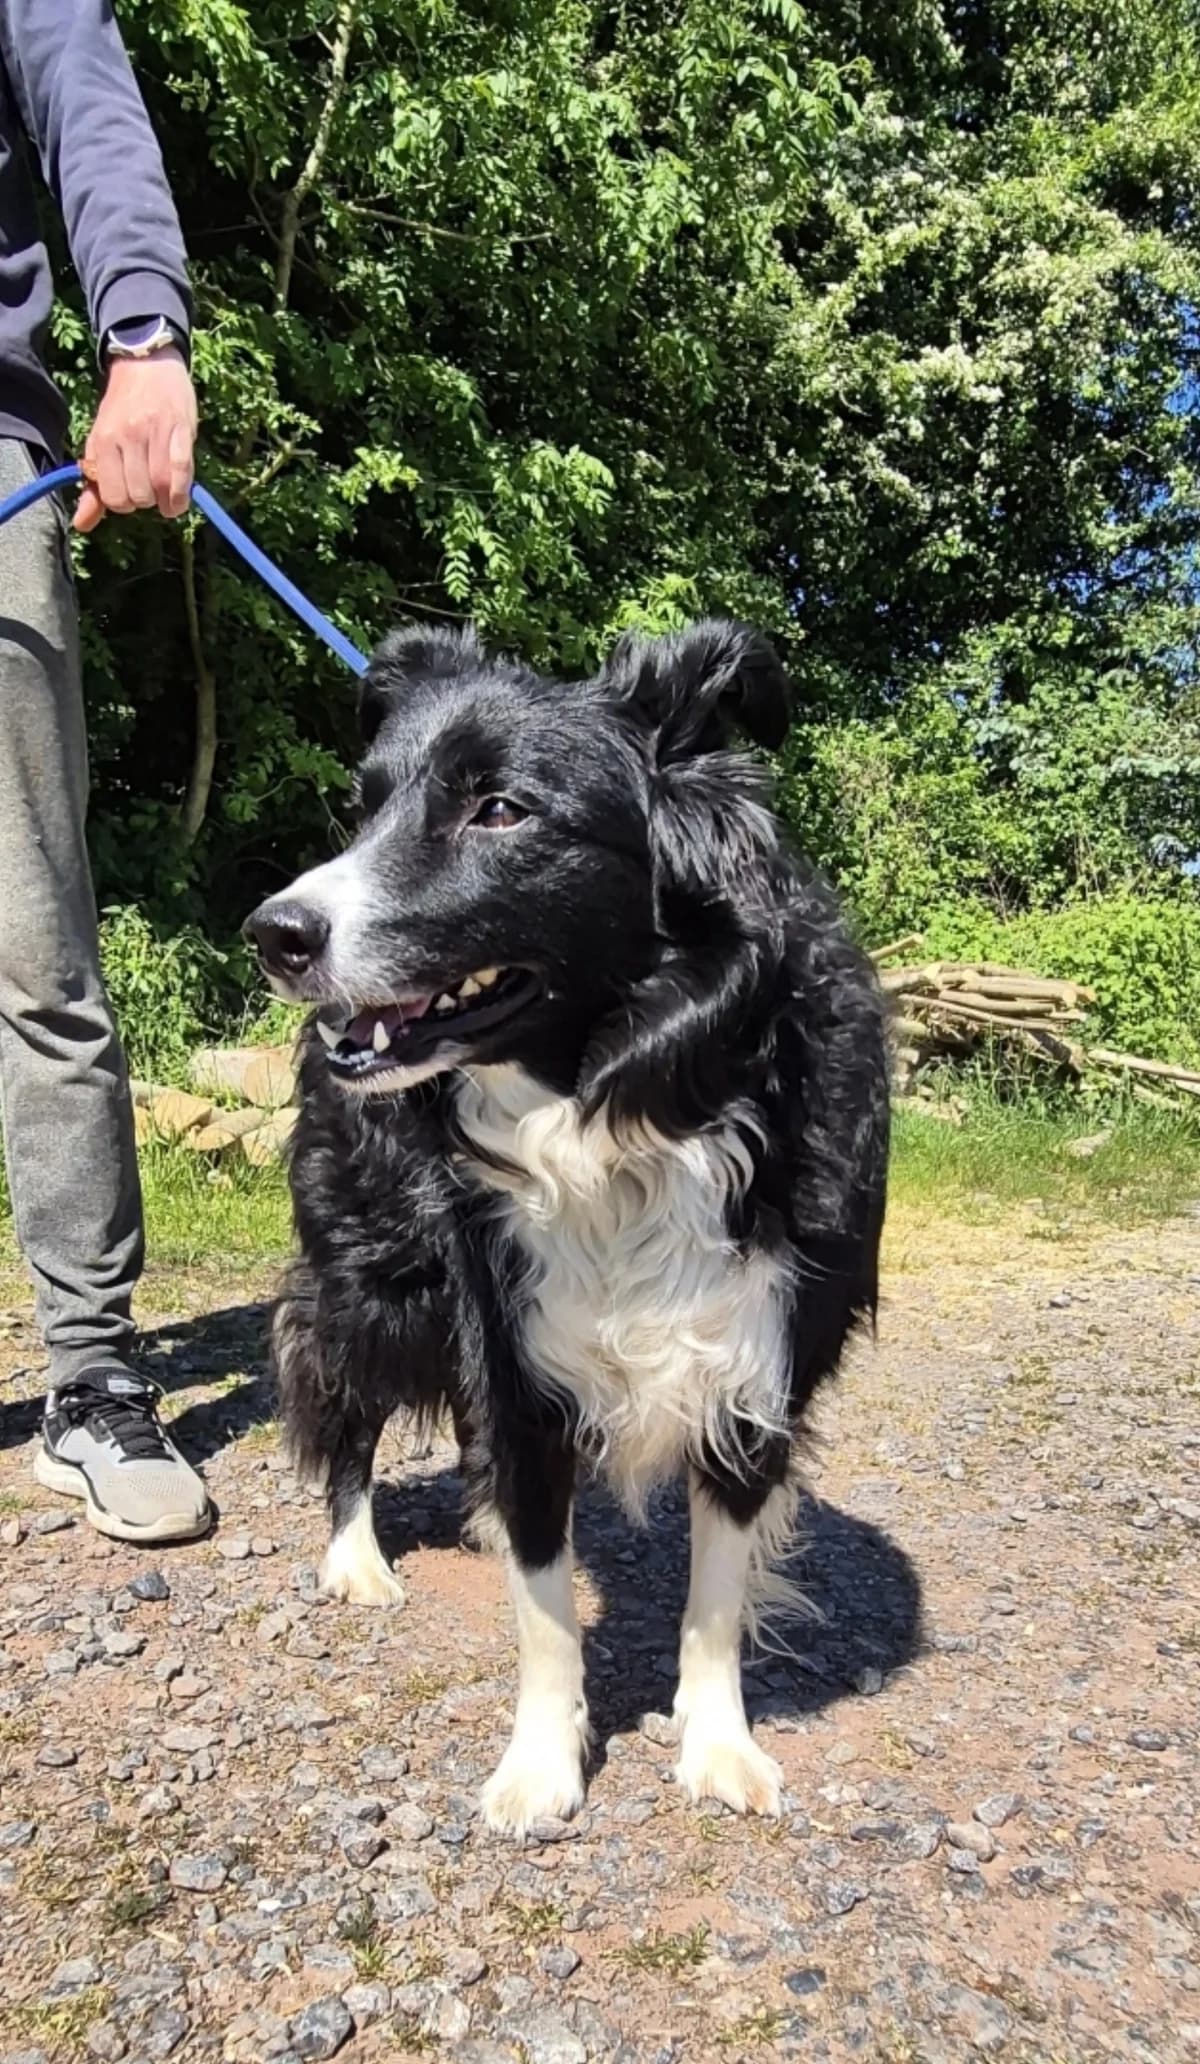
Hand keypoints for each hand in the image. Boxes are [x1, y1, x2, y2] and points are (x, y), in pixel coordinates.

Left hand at [74, 349, 197, 532]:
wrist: (147, 365)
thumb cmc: (122, 409)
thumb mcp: (101, 443)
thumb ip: (94, 486)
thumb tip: (81, 525)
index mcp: (103, 440)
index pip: (112, 495)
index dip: (122, 503)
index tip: (128, 493)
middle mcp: (127, 436)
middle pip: (138, 494)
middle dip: (144, 500)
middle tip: (147, 489)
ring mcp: (154, 432)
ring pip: (160, 486)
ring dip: (165, 501)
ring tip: (165, 497)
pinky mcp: (180, 429)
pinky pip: (182, 471)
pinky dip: (181, 494)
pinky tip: (178, 501)